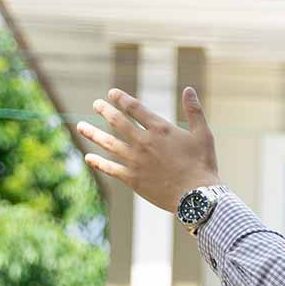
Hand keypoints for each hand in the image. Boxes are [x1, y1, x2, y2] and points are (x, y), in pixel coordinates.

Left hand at [76, 87, 220, 213]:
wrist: (196, 196)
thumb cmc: (203, 164)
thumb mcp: (204, 134)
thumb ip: (194, 111)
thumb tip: (188, 89)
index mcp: (160, 129)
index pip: (135, 108)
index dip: (121, 99)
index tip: (112, 93)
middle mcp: (143, 142)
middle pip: (117, 122)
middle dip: (104, 111)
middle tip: (95, 104)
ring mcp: (135, 160)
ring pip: (108, 144)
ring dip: (93, 134)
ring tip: (80, 127)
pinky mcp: (132, 178)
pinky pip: (110, 168)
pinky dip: (98, 163)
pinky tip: (89, 158)